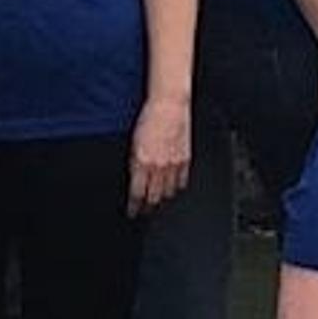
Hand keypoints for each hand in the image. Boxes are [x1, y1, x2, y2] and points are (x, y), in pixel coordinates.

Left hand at [128, 95, 192, 215]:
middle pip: (153, 197)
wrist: (169, 105)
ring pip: (168, 192)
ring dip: (162, 199)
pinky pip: (182, 182)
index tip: (132, 212)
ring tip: (157, 202)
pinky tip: (173, 188)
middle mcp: (158, 166)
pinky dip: (176, 188)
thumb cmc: (149, 118)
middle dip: (148, 207)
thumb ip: (134, 164)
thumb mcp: (133, 143)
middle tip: (145, 211)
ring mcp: (174, 164)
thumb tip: (134, 180)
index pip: (137, 194)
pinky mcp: (185, 159)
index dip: (134, 207)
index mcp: (142, 162)